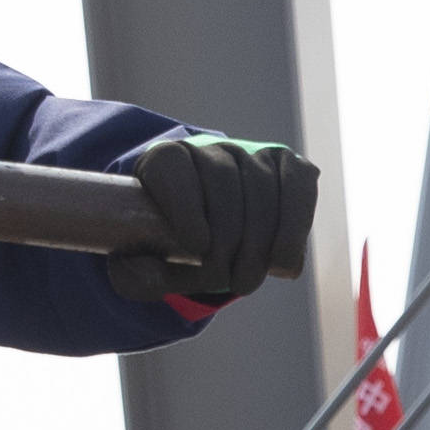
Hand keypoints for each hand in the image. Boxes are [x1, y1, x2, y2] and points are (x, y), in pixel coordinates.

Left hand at [109, 131, 316, 304]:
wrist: (216, 236)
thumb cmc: (177, 247)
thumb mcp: (147, 263)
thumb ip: (135, 273)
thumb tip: (132, 267)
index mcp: (165, 160)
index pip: (173, 167)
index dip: (185, 205)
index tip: (196, 247)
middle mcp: (210, 148)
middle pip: (221, 181)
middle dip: (227, 238)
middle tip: (226, 280)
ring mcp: (253, 154)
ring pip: (260, 189)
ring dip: (258, 244)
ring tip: (246, 281)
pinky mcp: (289, 167)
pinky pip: (297, 189)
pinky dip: (292, 228)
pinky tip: (281, 263)